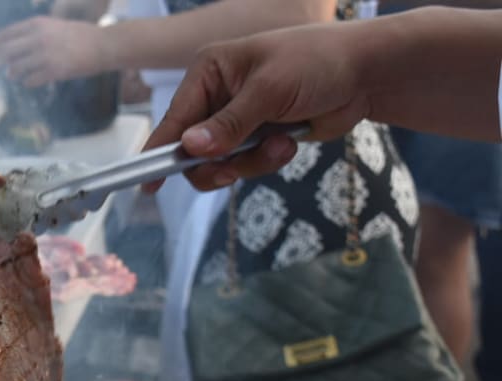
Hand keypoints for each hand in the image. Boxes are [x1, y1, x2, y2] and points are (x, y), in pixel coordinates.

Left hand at [0, 16, 107, 87]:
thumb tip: (9, 48)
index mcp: (37, 25)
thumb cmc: (78, 36)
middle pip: (5, 52)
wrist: (103, 45)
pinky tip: (31, 81)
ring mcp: (46, 55)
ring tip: (16, 75)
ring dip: (12, 74)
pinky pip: (30, 81)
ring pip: (15, 68)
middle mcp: (38, 38)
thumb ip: (31, 35)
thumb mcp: (52, 27)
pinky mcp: (55, 70)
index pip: (4, 34)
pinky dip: (27, 82)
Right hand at [143, 21, 369, 190]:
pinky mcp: (257, 137)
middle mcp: (217, 96)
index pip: (174, 118)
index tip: (147, 184)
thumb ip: (229, 123)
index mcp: (210, 72)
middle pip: (192, 150)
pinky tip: (290, 142)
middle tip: (230, 173)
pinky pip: (245, 165)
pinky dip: (267, 160)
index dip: (159, 151)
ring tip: (280, 144)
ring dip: (250, 162)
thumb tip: (189, 147)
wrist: (366, 73)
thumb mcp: (270, 90)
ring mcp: (237, 119)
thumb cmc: (318, 63)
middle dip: (216, 163)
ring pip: (220, 163)